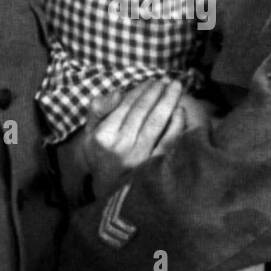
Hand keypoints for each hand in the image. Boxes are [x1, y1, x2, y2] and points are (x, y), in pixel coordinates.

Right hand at [76, 79, 184, 196]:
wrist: (108, 190)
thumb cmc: (101, 154)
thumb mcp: (90, 132)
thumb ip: (99, 108)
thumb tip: (118, 92)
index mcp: (104, 135)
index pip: (126, 105)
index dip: (141, 90)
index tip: (151, 81)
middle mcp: (120, 145)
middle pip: (142, 110)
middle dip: (157, 91)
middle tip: (167, 81)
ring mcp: (138, 157)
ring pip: (156, 122)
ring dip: (168, 101)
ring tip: (176, 87)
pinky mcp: (154, 166)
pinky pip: (168, 140)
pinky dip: (176, 123)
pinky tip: (180, 110)